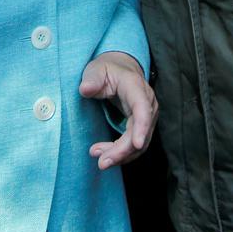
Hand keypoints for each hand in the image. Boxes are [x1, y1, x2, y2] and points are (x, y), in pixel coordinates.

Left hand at [81, 51, 157, 169]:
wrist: (120, 69)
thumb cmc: (106, 69)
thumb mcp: (96, 69)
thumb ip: (91, 79)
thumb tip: (85, 89)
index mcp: (135, 86)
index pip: (142, 108)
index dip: (142, 127)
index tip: (136, 144)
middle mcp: (147, 102)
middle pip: (141, 132)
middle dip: (123, 150)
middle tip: (101, 162)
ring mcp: (147, 115)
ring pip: (140, 142)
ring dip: (121, 155)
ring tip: (100, 159)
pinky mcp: (143, 124)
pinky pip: (137, 144)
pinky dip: (123, 153)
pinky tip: (106, 155)